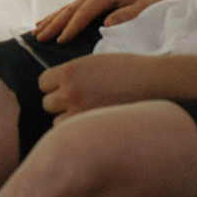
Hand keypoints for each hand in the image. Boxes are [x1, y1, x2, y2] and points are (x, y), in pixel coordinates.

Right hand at [33, 0, 160, 43]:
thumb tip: (106, 24)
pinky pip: (68, 10)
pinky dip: (54, 17)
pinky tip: (42, 24)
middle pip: (69, 10)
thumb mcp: (143, 9)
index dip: (71, 27)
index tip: (60, 41)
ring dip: (49, 21)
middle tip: (39, 39)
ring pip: (65, 9)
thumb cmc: (150, 3)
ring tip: (35, 33)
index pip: (84, 12)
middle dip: (53, 25)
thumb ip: (126, 16)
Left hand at [39, 53, 167, 122]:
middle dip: (59, 103)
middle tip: (80, 100)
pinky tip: (94, 123)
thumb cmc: (126, 70)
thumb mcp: (93, 63)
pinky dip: (81, 130)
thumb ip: (72, 75)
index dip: (53, 85)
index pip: (42, 83)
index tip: (65, 86)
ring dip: (68, 119)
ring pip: (57, 122)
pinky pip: (74, 133)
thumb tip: (53, 87)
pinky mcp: (92, 128)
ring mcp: (80, 113)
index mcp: (69, 72)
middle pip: (47, 104)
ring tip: (89, 112)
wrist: (154, 82)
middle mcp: (70, 92)